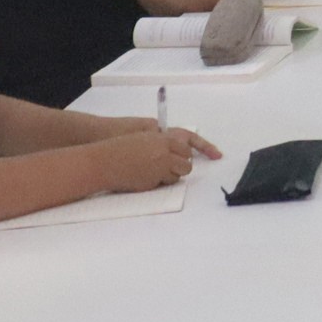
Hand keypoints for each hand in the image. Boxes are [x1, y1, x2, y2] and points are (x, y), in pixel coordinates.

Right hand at [94, 127, 214, 193]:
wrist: (102, 161)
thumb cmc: (119, 147)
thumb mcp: (143, 137)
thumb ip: (160, 141)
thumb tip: (175, 148)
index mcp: (162, 138)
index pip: (188, 144)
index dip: (204, 149)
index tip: (218, 155)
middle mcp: (164, 153)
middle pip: (186, 163)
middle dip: (181, 165)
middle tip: (169, 165)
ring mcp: (159, 168)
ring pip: (178, 175)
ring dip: (170, 175)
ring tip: (153, 171)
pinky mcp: (152, 182)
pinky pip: (163, 183)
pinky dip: (158, 182)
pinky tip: (144, 177)